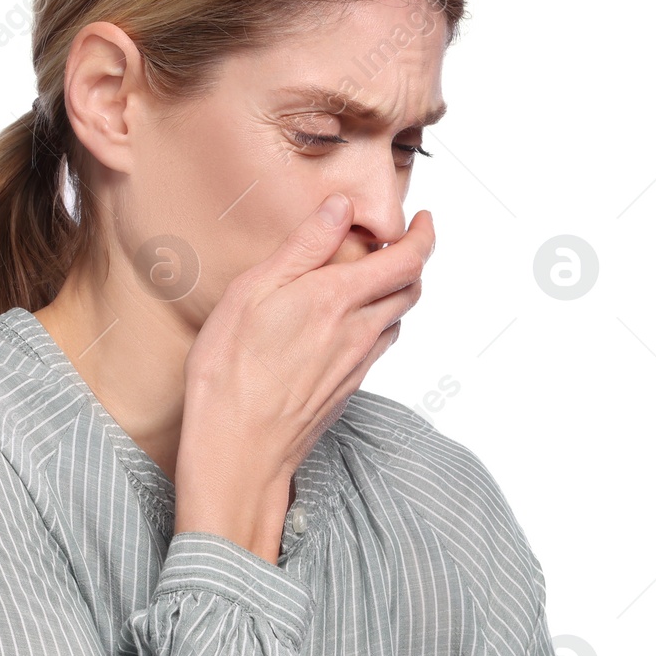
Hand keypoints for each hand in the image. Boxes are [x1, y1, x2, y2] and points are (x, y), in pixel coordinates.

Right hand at [175, 192, 432, 557]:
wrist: (239, 447)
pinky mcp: (350, 388)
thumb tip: (340, 207)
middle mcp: (360, 331)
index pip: (408, 260)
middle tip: (398, 242)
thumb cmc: (232, 370)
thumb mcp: (253, 291)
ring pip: (397, 319)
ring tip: (372, 278)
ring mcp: (359, 364)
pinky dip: (377, 323)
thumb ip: (304, 247)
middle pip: (412, 289)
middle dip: (413, 260)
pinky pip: (379, 346)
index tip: (423, 220)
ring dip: (395, 293)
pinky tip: (349, 322)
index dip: (424, 236)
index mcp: (339, 298)